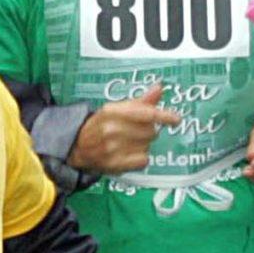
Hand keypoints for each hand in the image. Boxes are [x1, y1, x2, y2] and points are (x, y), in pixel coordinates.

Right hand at [68, 85, 183, 173]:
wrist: (77, 146)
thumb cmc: (101, 125)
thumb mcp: (116, 109)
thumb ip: (140, 101)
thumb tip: (159, 88)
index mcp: (112, 111)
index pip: (145, 113)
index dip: (163, 116)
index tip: (176, 119)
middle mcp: (111, 129)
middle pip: (150, 131)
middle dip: (148, 131)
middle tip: (135, 131)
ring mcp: (112, 148)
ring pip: (147, 146)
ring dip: (143, 145)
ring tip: (128, 142)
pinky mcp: (115, 164)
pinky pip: (143, 160)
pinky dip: (140, 158)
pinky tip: (129, 154)